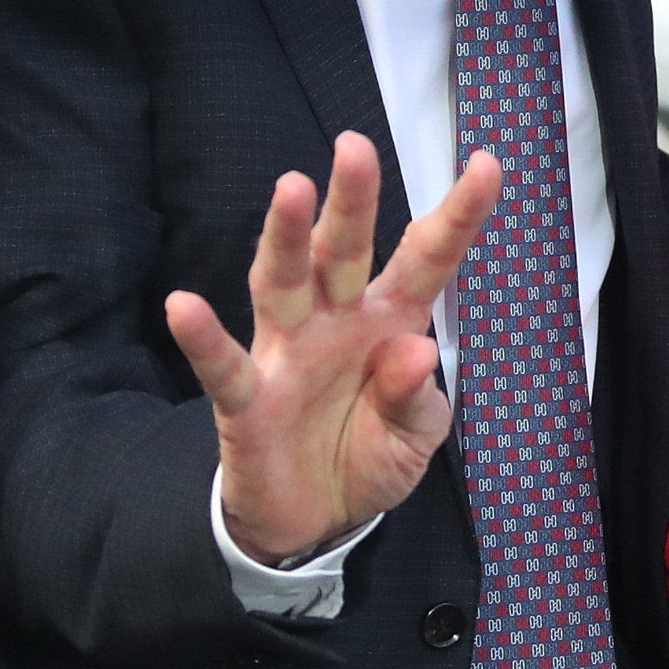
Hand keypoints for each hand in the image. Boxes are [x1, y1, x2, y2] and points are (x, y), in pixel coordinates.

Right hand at [174, 134, 499, 565]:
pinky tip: (182, 305)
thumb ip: (416, 398)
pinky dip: (202, 338)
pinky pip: (223, 366)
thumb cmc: (368, 456)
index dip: (456, 216)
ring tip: (290, 189)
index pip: (427, 260)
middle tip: (355, 146)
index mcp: (390, 322)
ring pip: (284, 283)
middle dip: (352, 200)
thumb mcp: (414, 436)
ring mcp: (287, 355)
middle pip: (343, 250)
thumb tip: (414, 353)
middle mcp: (335, 323)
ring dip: (286, 238)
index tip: (486, 164)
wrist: (313, 522)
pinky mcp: (248, 401)